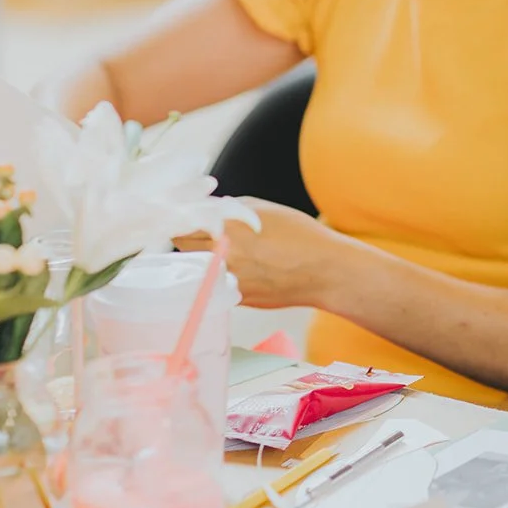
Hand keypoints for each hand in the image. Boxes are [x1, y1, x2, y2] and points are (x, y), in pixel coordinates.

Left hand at [173, 197, 346, 308]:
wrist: (326, 272)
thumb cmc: (302, 236)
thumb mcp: (265, 210)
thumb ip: (230, 209)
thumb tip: (209, 210)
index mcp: (227, 229)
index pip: (182, 223)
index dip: (180, 217)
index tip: (182, 215)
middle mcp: (221, 257)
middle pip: (182, 246)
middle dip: (188, 235)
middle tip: (200, 230)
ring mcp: (227, 280)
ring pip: (197, 266)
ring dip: (202, 256)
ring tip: (225, 248)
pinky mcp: (236, 298)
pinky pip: (216, 282)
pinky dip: (221, 273)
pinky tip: (244, 267)